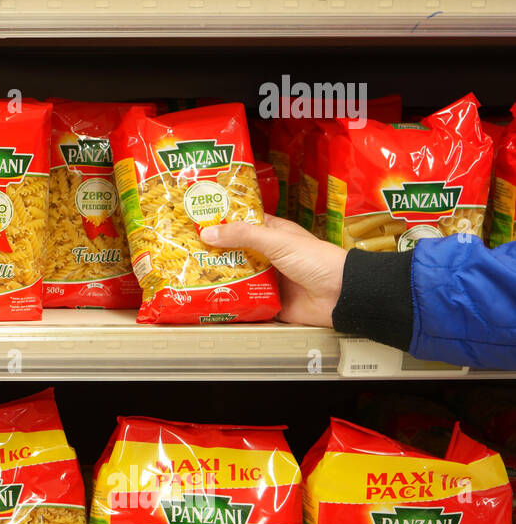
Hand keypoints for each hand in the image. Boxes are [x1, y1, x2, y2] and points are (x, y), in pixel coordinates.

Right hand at [200, 215, 346, 326]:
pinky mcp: (266, 302)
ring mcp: (266, 279)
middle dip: (211, 252)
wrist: (341, 296)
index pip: (240, 223)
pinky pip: (243, 300)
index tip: (193, 221)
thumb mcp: (277, 241)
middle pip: (233, 252)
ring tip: (186, 275)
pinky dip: (228, 300)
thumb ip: (243, 236)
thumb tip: (207, 232)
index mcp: (272, 234)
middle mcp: (267, 255)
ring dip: (216, 277)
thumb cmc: (317, 261)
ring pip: (235, 276)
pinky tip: (206, 299)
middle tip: (182, 251)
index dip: (219, 221)